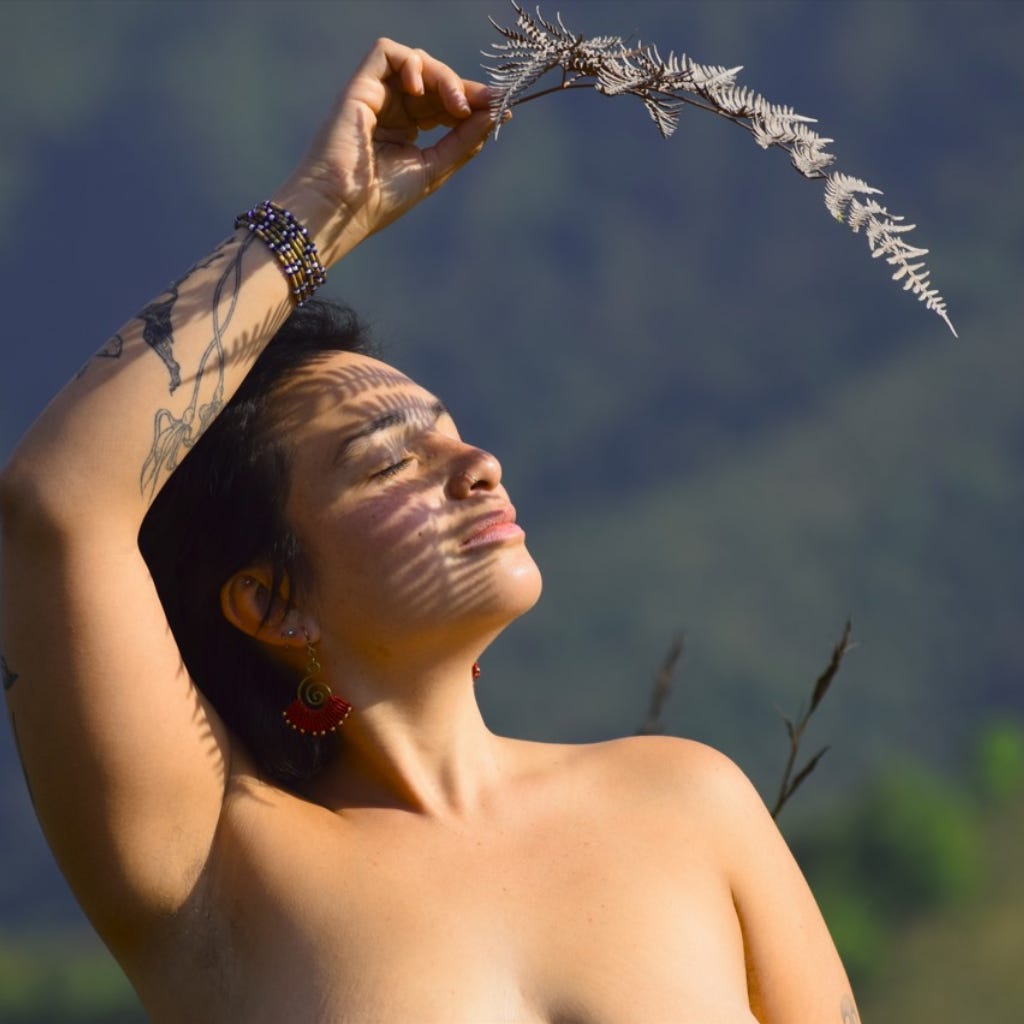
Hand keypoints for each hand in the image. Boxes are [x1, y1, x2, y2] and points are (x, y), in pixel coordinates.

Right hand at [274, 38, 494, 263]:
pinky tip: (421, 90)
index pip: (444, 104)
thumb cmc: (382, 198)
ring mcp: (375, 96)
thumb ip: (464, 140)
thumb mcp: (435, 167)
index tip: (501, 108)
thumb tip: (497, 114)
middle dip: (464, 88)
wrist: (342, 208)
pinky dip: (411, 62)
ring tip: (457, 105)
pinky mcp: (359, 86)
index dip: (472, 101)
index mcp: (407, 131)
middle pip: (435, 80)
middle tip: (487, 103)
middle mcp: (391, 110)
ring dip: (444, 77)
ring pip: (417, 62)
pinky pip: (386, 52)